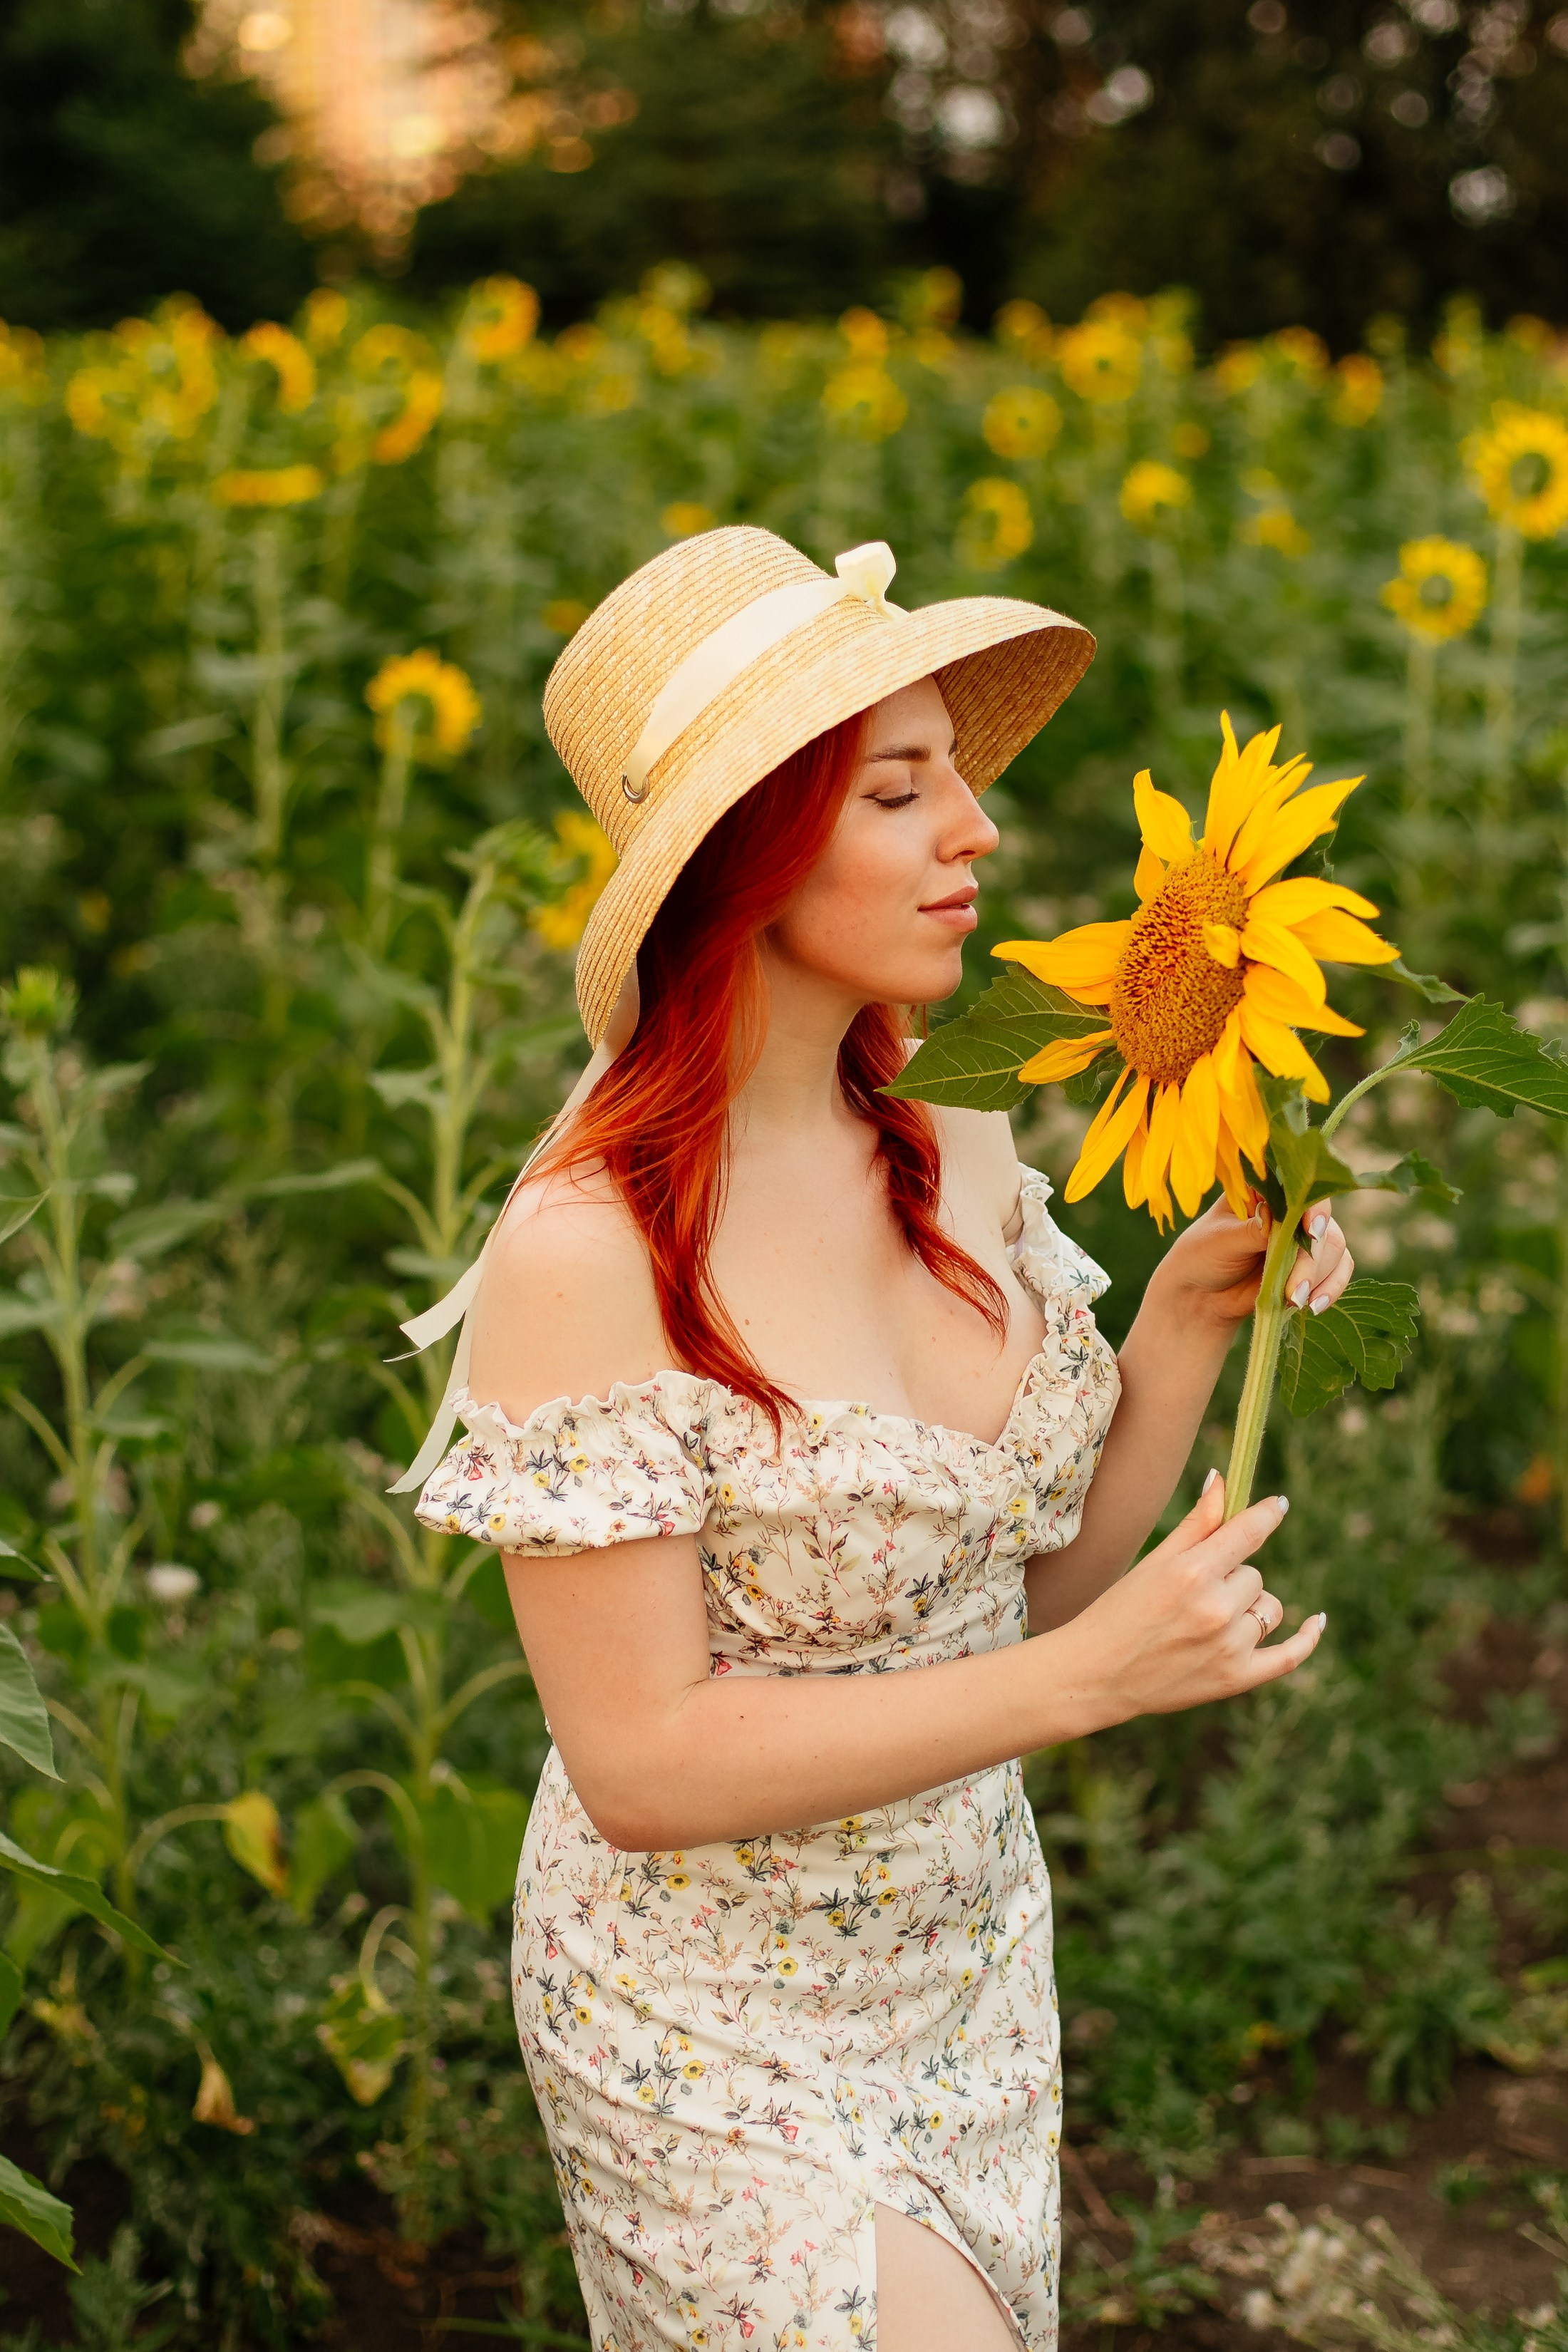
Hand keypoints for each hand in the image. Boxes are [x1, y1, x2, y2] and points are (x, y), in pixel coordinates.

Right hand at [1063, 1475, 1324, 1722]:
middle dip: (1231, 1578)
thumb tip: (1222, 1480)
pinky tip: (1317, 1622)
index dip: (1267, 1515)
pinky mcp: (1236, 1679)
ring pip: (1269, 1608)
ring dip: (1250, 1607)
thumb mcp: (1154, 1562)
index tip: (1279, 1505)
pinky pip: (1289, 1656)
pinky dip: (1306, 1639)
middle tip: (1190, 1597)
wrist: (1097, 1674)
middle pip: (1254, 1575)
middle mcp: (1215, 1609)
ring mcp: (1229, 1647)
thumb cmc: (1119, 1610)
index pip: (1248, 1533)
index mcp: (1191, 1573)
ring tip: (1209, 1621)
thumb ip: (1196, 1524)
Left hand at [1151, 1195, 1353, 1329]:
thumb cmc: (1202, 1257)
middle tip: (1294, 1288)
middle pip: (1322, 1223)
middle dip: (1311, 1259)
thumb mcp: (1219, 1241)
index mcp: (1264, 1190)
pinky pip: (1338, 1270)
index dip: (1312, 1205)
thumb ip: (1249, 1232)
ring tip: (1294, 1300)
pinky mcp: (1311, 1265)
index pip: (1298, 1186)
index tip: (1310, 1229)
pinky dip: (1331, 1288)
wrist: (1201, 1296)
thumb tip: (1272, 1218)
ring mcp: (1302, 1237)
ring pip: (1334, 1247)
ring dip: (1319, 1276)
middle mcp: (1289, 1209)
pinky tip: (1313, 1306)